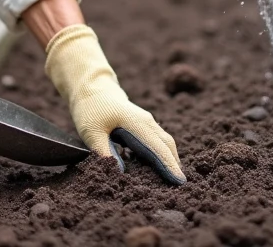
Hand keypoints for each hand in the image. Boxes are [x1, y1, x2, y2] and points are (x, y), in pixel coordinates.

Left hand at [44, 24, 184, 184]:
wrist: (92, 87)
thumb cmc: (91, 109)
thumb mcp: (91, 132)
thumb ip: (104, 152)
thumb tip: (118, 173)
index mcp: (137, 124)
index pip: (159, 148)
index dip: (170, 166)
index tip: (180, 182)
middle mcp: (147, 122)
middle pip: (168, 145)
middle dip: (175, 165)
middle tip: (181, 186)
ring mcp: (146, 121)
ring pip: (165, 142)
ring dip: (171, 158)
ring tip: (173, 178)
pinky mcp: (142, 124)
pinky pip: (158, 140)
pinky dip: (163, 153)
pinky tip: (159, 166)